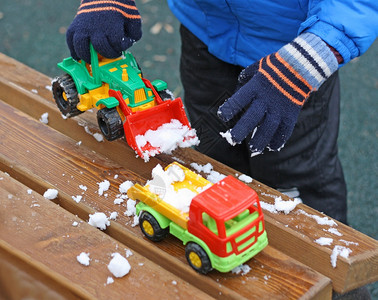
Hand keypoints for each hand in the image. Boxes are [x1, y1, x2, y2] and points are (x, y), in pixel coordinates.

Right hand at [66, 0, 141, 61]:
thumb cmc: (119, 9)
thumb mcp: (132, 19)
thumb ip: (134, 33)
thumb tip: (129, 44)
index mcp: (111, 25)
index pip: (117, 44)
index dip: (120, 49)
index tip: (121, 47)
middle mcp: (96, 27)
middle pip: (100, 47)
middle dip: (107, 54)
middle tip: (110, 55)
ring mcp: (84, 27)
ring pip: (81, 46)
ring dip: (87, 57)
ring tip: (91, 62)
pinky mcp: (75, 26)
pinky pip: (70, 40)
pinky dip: (73, 51)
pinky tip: (78, 58)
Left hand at [217, 33, 338, 155]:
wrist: (301, 64)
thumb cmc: (274, 66)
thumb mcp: (256, 68)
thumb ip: (244, 80)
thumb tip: (236, 91)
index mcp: (255, 87)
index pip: (238, 100)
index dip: (229, 109)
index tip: (222, 117)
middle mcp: (266, 99)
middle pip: (252, 118)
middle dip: (241, 131)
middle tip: (232, 140)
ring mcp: (279, 107)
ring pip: (268, 128)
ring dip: (260, 140)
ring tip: (253, 149)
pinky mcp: (291, 113)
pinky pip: (285, 130)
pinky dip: (279, 140)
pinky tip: (271, 147)